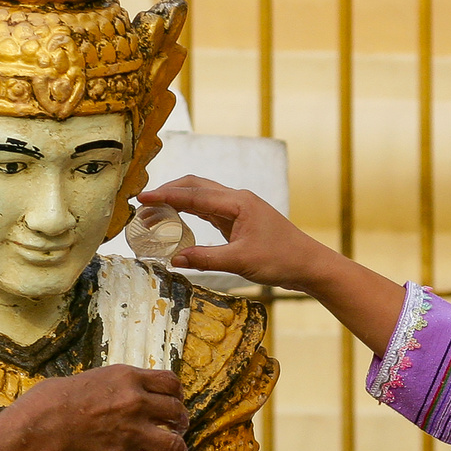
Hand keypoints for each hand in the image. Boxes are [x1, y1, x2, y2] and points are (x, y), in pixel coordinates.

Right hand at [0, 365, 188, 450]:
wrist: (42, 421)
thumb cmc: (60, 399)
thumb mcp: (97, 378)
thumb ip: (121, 384)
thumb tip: (132, 392)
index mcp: (130, 379)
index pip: (171, 383)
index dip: (178, 396)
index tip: (175, 404)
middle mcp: (136, 402)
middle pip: (178, 412)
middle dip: (181, 424)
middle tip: (176, 432)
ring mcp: (130, 431)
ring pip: (174, 446)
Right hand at [139, 176, 336, 292]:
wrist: (309, 265)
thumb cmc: (282, 260)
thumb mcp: (241, 262)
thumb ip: (206, 259)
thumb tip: (174, 260)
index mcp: (238, 203)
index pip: (193, 195)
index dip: (165, 196)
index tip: (141, 198)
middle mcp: (237, 199)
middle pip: (195, 186)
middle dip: (168, 191)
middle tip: (143, 203)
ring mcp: (239, 208)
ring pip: (202, 196)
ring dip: (178, 200)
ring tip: (154, 211)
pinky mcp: (240, 220)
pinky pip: (209, 209)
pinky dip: (190, 211)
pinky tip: (177, 218)